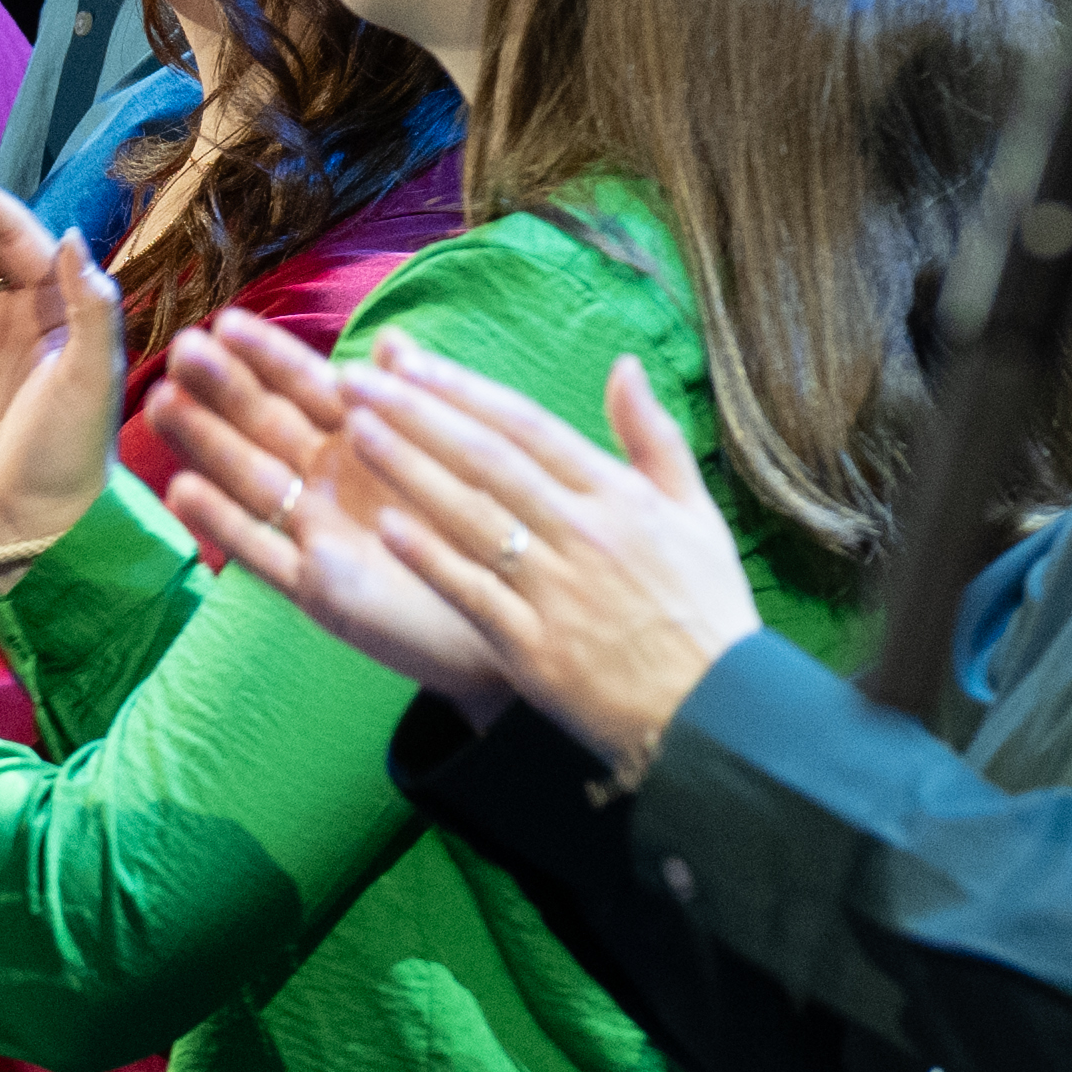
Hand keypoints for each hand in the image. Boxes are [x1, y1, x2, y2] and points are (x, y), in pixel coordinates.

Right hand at [149, 320, 517, 712]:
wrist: (512, 621)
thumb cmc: (487, 535)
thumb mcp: (460, 458)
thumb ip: (420, 400)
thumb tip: (392, 338)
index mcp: (369, 442)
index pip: (309, 387)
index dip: (268, 356)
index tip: (224, 321)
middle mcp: (333, 482)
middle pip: (266, 426)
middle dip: (224, 389)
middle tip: (182, 351)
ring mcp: (318, 533)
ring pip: (251, 478)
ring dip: (207, 442)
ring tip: (163, 403)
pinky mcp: (316, 587)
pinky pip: (262, 551)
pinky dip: (223, 523)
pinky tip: (182, 491)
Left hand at [332, 341, 767, 772]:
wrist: (717, 710)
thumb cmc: (703, 608)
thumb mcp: (696, 513)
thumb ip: (653, 438)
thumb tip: (622, 364)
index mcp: (622, 497)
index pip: (529, 427)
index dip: (465, 390)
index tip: (410, 362)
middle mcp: (587, 533)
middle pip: (489, 461)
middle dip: (417, 414)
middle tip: (354, 381)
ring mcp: (557, 590)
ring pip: (471, 517)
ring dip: (410, 470)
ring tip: (355, 431)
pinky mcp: (534, 646)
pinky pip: (473, 593)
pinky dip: (431, 559)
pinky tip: (385, 528)